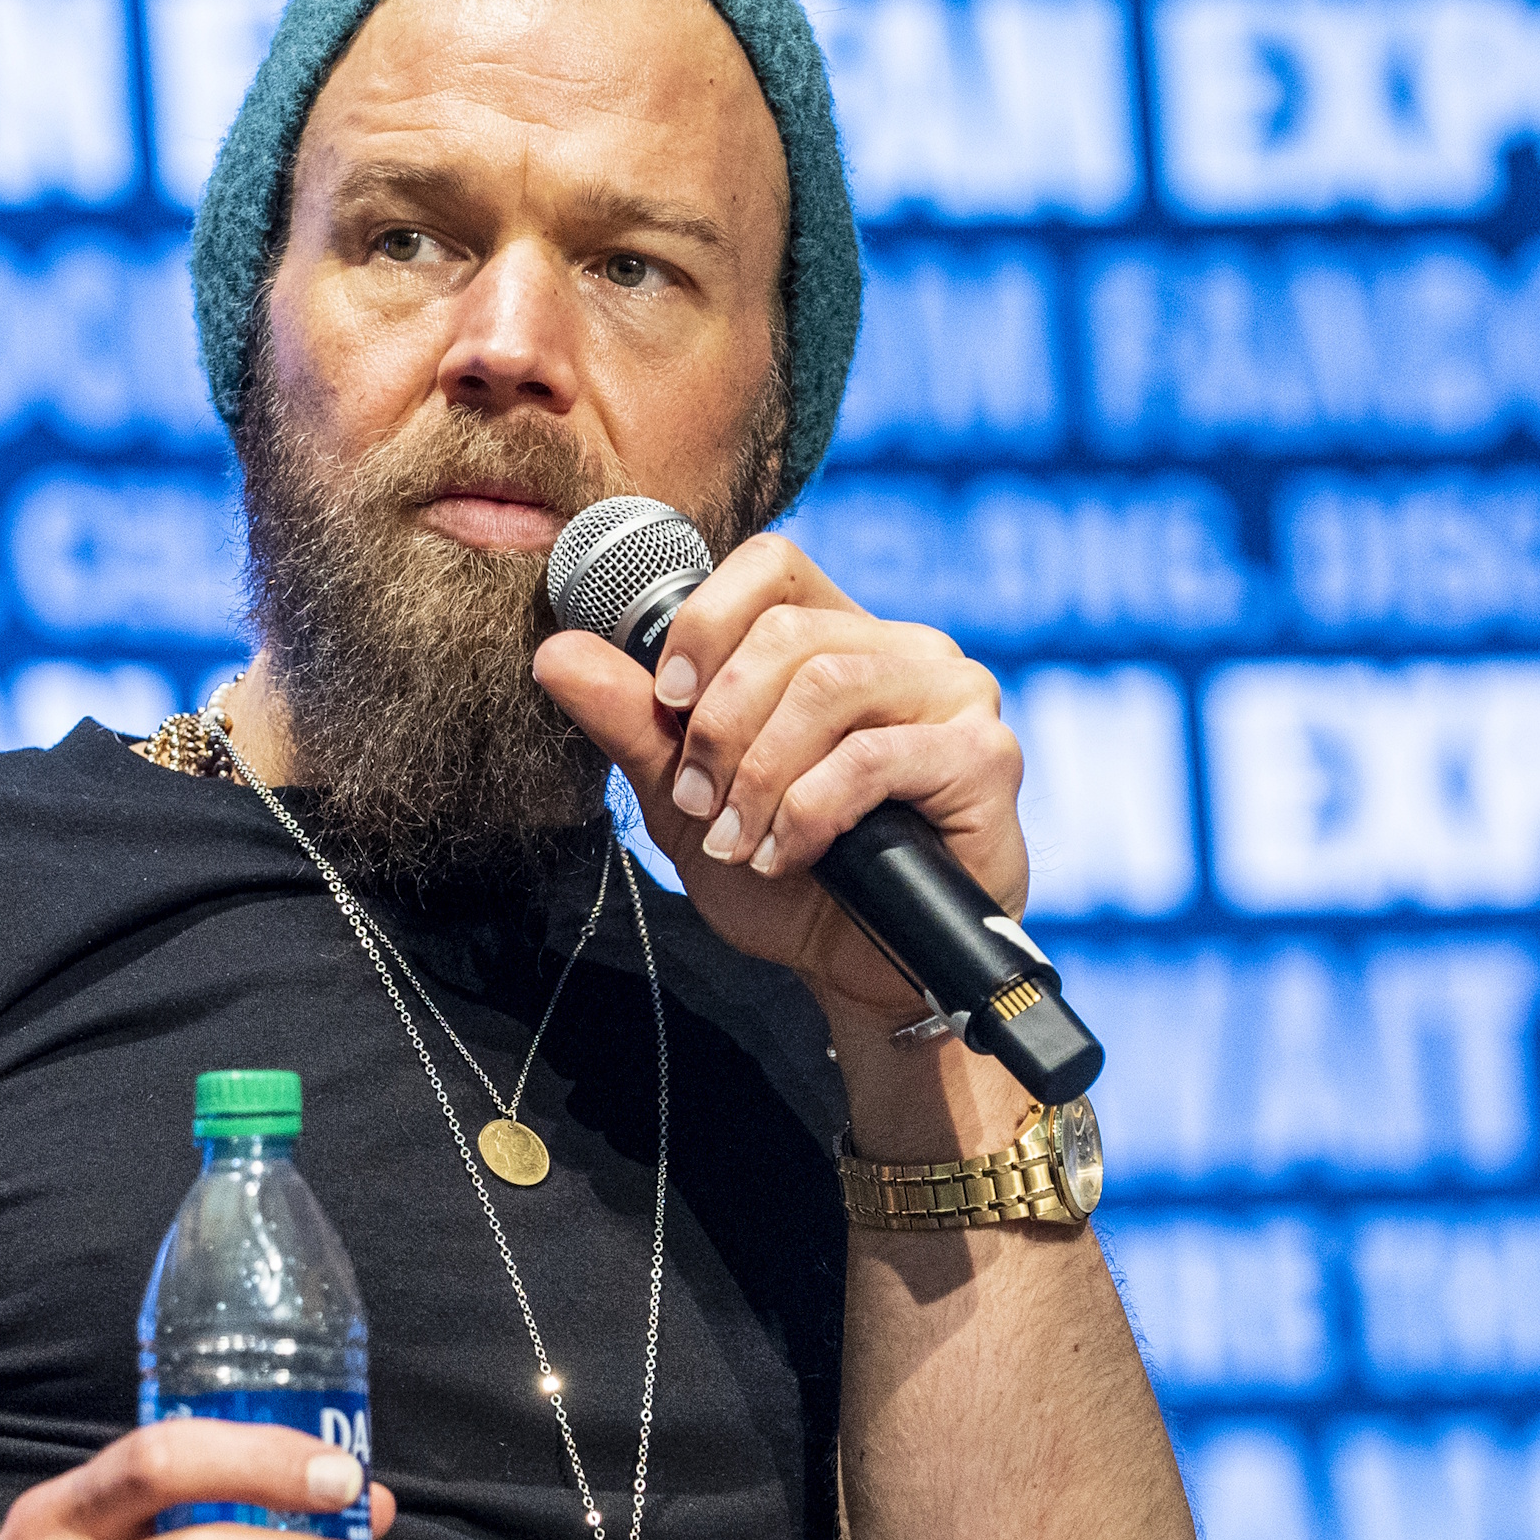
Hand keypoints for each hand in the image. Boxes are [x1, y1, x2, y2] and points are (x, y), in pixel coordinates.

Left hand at [533, 532, 1027, 1026]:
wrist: (857, 977)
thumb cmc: (787, 882)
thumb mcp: (687, 802)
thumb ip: (632, 725)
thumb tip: (555, 652)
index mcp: (839, 638)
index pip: (773, 563)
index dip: (707, 618)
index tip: (666, 698)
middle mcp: (905, 651)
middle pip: (788, 631)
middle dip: (718, 727)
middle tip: (698, 803)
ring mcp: (955, 696)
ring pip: (827, 687)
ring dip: (759, 775)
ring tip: (739, 839)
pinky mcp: (984, 757)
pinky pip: (873, 756)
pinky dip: (809, 811)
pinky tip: (790, 855)